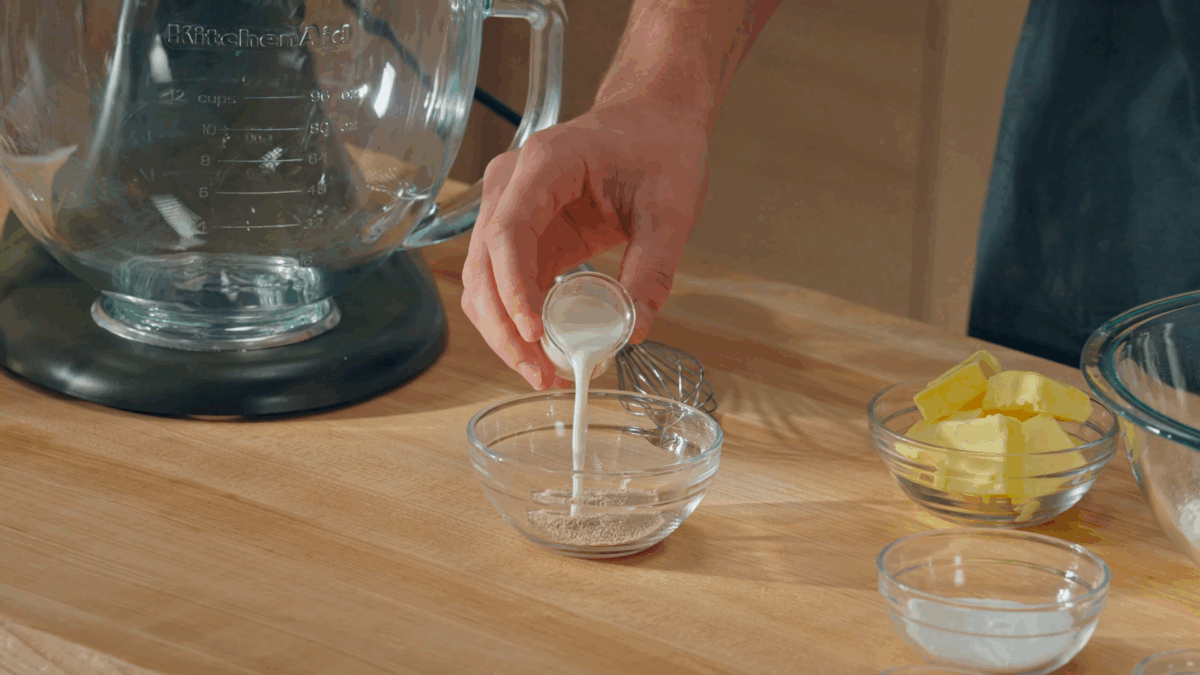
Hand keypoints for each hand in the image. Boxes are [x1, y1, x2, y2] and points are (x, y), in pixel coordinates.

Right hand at [461, 98, 710, 389]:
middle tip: (540, 373)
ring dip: (505, 331)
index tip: (535, 333)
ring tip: (541, 373)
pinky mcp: (523, 234)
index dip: (514, 288)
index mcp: (545, 164)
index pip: (508, 232)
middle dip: (506, 327)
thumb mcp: (671, 207)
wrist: (653, 119)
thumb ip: (653, 266)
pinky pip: (505, 283)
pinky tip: (542, 351)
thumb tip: (635, 328)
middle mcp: (512, 185)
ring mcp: (510, 208)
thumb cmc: (659, 146)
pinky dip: (517, 321)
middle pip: (484, 265)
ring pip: (483, 282)